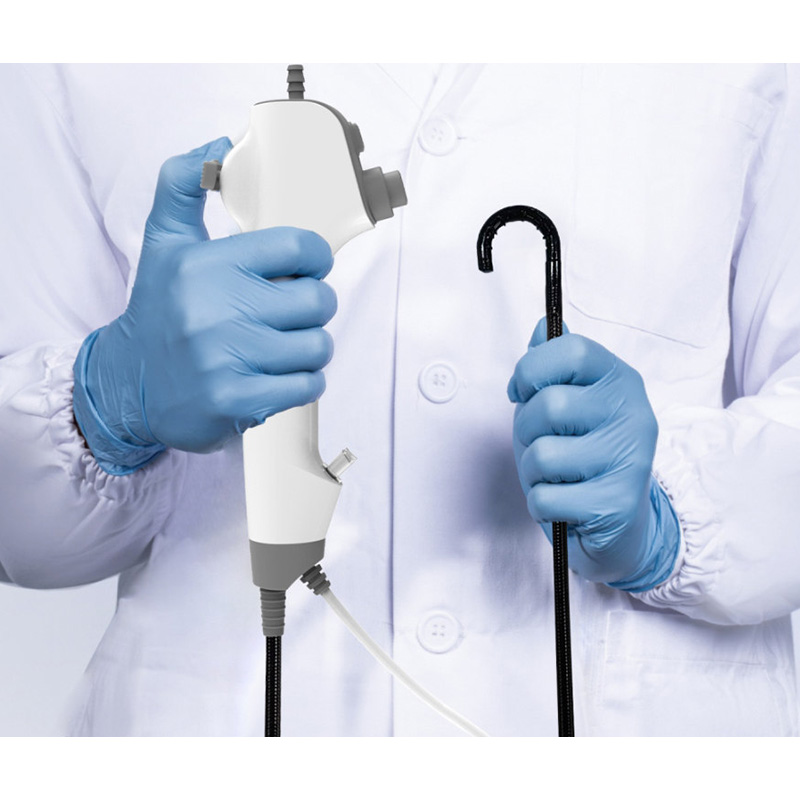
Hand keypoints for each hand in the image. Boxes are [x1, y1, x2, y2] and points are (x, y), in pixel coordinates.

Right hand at [73, 138, 336, 473]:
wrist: (130, 384)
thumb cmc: (160, 311)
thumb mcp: (164, 242)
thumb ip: (183, 185)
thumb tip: (221, 146)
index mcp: (206, 265)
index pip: (296, 246)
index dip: (315, 256)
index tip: (308, 266)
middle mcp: (216, 310)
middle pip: (317, 300)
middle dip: (313, 305)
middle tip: (293, 311)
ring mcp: (227, 358)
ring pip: (318, 346)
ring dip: (311, 347)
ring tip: (285, 345)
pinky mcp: (237, 401)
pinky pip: (308, 386)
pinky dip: (304, 382)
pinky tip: (280, 375)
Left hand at [508, 318, 679, 590]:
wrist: (620, 527)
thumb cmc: (582, 459)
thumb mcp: (566, 405)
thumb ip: (553, 366)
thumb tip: (542, 326)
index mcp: (620, 381)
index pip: (571, 350)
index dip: (532, 369)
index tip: (524, 390)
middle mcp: (634, 414)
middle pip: (550, 404)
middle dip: (527, 430)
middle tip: (543, 444)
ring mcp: (630, 460)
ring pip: (543, 454)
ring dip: (533, 472)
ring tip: (556, 477)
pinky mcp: (617, 504)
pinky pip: (545, 498)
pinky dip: (540, 505)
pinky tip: (563, 505)